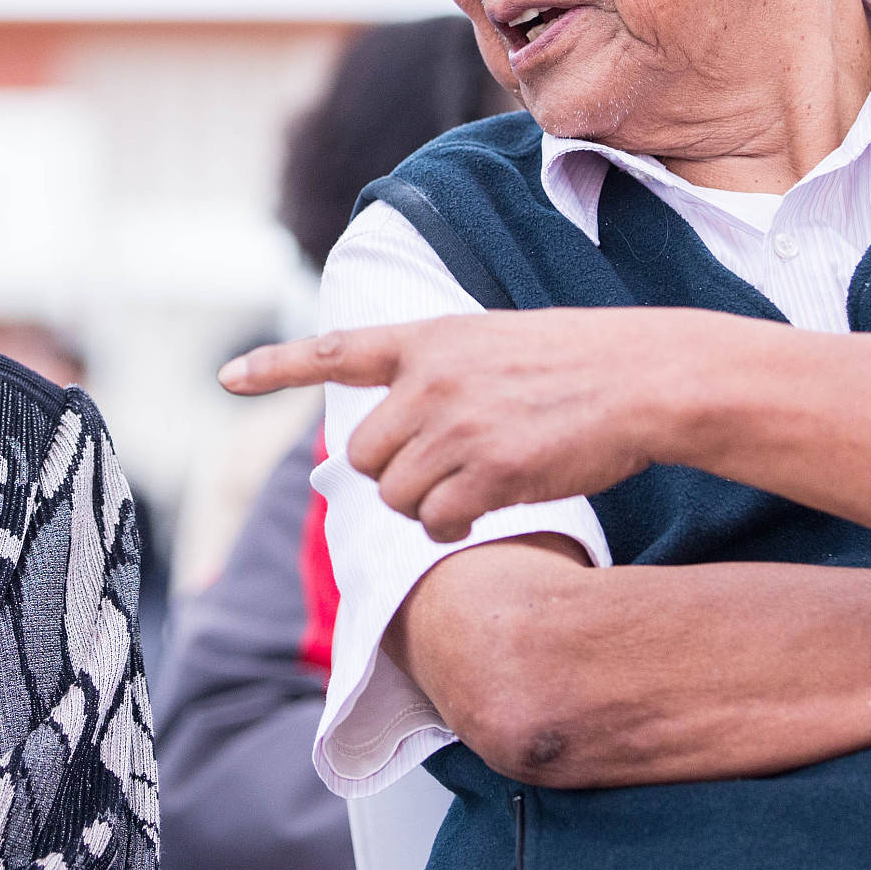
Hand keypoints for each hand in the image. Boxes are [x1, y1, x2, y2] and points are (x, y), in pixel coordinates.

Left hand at [218, 311, 691, 539]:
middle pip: (366, 456)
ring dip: (428, 506)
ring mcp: (456, 426)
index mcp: (431, 340)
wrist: (644, 377)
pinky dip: (453, 529)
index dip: (276, 367)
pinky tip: (485, 511)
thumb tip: (387, 442)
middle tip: (445, 470)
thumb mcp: (495, 344)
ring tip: (478, 483)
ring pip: (397, 497)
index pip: (336, 350)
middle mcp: (431, 381)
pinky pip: (437, 524)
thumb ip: (435, 378)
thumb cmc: (578, 365)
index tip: (226, 378)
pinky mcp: (487, 471)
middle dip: (395, 475)